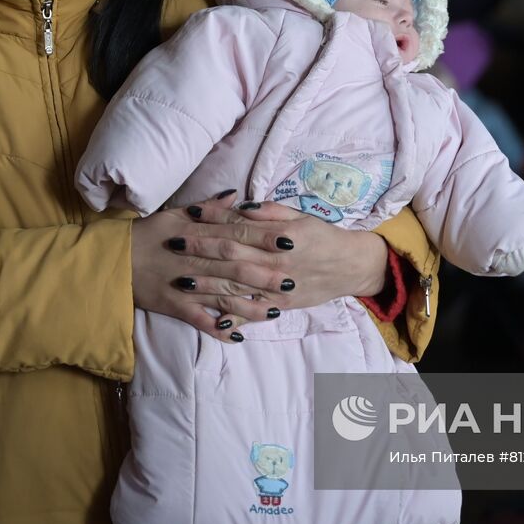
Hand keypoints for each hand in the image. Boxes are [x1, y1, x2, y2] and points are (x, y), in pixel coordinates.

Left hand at [130, 193, 386, 342]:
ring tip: (180, 280)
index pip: (238, 227)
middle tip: (173, 245)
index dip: (212, 221)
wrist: (350, 266)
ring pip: (237, 286)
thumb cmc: (322, 236)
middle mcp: (276, 262)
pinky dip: (233, 317)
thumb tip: (240, 204)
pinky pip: (253, 312)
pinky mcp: (280, 306)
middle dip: (199, 250)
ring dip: (206, 284)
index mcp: (279, 236)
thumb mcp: (299, 216)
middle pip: (231, 255)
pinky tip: (211, 319)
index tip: (188, 216)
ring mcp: (277, 287)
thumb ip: (269, 211)